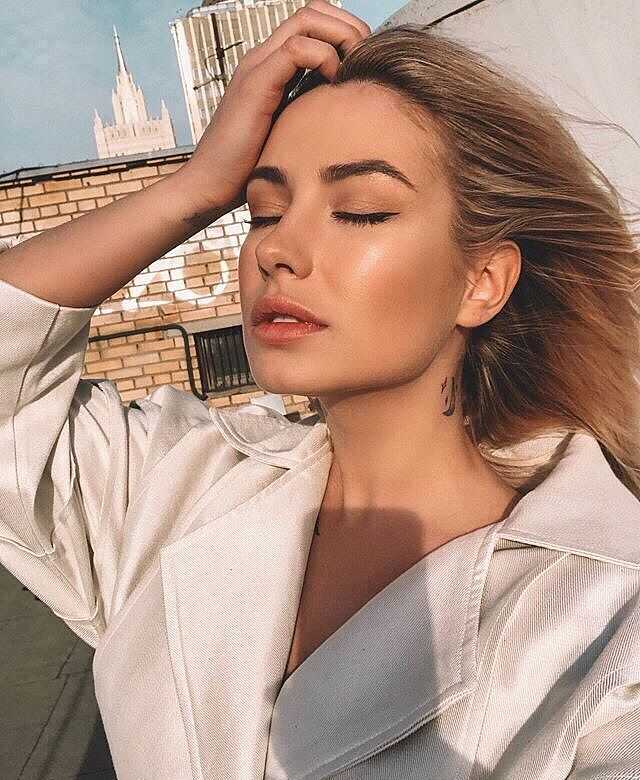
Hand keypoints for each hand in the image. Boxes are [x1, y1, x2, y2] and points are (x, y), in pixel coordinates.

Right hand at [176, 0, 371, 213]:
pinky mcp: (255, 84)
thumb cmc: (250, 170)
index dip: (346, 34)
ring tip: (354, 69)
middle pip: (313, 12)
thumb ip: (312, 116)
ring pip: (306, 20)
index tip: (365, 64)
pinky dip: (324, 59)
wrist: (210, 186)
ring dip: (341, 37)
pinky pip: (296, 49)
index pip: (314, 24)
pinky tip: (333, 85)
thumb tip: (349, 118)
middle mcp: (263, 59)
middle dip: (349, 28)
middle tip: (367, 60)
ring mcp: (257, 67)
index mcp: (273, 68)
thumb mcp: (292, 136)